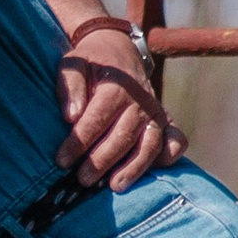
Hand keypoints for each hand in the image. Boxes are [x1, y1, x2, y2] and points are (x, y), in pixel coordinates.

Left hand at [56, 30, 182, 189]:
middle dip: (102, 161)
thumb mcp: (73, 64)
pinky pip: (176, 140)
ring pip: (150, 144)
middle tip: (82, 180)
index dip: (78, 142)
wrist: (119, 50)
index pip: (96, 119)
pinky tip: (154, 171)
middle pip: (123, 137)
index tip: (62, 161)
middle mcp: (140, 101)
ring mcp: (155, 112)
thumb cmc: (90, 62)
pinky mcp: (164, 120)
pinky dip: (169, 156)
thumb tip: (70, 116)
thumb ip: (70, 86)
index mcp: (116, 86)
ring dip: (134, 168)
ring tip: (115, 186)